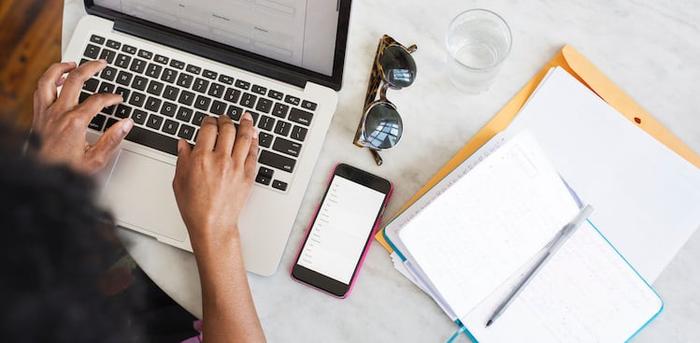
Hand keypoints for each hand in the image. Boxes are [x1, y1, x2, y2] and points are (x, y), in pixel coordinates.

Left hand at [32, 60, 132, 173]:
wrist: (40, 177)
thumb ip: (112, 139)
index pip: (98, 100)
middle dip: (91, 67)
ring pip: (50, 79)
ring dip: (62, 67)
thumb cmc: (65, 171)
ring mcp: (46, 112)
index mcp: (75, 123)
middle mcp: (59, 113)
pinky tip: (56, 80)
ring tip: (74, 63)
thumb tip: (126, 124)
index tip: (118, 100)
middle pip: (75, 79)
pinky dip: (48, 80)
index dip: (112, 97)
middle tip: (101, 63)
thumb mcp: (95, 160)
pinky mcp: (37, 116)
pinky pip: (40, 90)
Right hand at [173, 113, 258, 250]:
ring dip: (246, 124)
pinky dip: (254, 142)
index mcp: (201, 158)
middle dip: (226, 120)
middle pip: (227, 129)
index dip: (209, 120)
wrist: (213, 225)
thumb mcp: (179, 181)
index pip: (208, 129)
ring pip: (245, 137)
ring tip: (246, 117)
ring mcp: (236, 167)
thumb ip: (182, 159)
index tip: (209, 120)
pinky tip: (254, 136)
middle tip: (225, 118)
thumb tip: (183, 144)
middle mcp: (220, 159)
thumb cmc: (195, 207)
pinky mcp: (248, 175)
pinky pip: (253, 153)